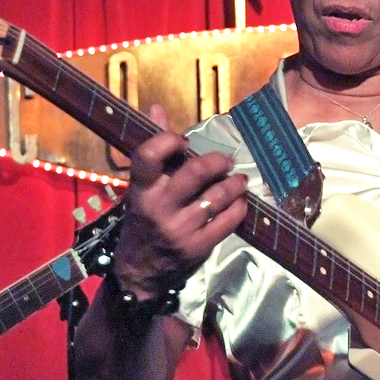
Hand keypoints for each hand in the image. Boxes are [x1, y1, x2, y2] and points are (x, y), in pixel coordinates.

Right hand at [114, 105, 247, 298]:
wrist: (139, 271)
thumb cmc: (143, 220)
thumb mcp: (141, 187)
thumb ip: (153, 149)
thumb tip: (157, 108)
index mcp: (140, 189)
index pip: (148, 155)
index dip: (168, 140)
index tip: (183, 141)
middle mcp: (158, 207)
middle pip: (194, 172)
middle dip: (217, 161)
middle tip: (226, 161)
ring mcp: (179, 229)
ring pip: (217, 196)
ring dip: (234, 184)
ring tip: (238, 180)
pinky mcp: (197, 247)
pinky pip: (227, 221)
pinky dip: (238, 208)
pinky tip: (240, 202)